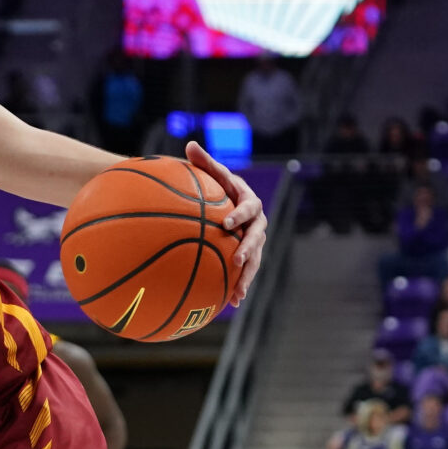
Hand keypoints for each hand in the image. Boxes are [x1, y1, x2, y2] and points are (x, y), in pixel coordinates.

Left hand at [186, 142, 266, 301]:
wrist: (232, 203)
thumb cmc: (220, 187)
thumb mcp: (214, 174)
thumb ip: (204, 162)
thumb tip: (189, 144)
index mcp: (250, 202)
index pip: (247, 208)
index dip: (239, 216)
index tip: (226, 224)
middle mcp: (257, 222)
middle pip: (256, 238)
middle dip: (247, 250)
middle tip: (236, 261)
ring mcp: (256, 241)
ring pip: (255, 260)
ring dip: (247, 276)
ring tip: (238, 293)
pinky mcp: (250, 256)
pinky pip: (247, 272)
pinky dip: (240, 286)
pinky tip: (231, 304)